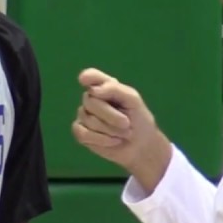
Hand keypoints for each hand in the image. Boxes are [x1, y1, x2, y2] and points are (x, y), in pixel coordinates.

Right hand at [71, 68, 171, 183]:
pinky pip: (83, 134)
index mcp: (105, 87)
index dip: (87, 77)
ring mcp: (84, 115)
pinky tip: (113, 141)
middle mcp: (91, 99)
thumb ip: (114, 90)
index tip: (84, 79)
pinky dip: (101, 139)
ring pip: (89, 120)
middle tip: (127, 123)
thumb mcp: (133, 100)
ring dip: (111, 130)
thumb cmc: (138, 119)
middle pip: (90, 101)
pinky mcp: (81, 132)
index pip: (91, 76)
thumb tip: (93, 90)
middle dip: (111, 115)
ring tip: (123, 133)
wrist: (141, 145)